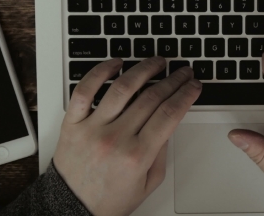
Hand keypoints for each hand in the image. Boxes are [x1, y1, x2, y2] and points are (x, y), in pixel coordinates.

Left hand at [53, 57, 201, 215]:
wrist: (70, 209)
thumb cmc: (108, 200)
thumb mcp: (148, 183)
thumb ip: (161, 152)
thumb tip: (169, 121)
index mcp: (137, 156)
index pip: (169, 114)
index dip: (185, 94)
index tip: (193, 86)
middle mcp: (115, 138)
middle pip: (152, 97)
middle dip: (173, 80)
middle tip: (183, 72)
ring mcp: (92, 128)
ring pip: (122, 87)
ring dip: (145, 69)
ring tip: (157, 62)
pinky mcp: (72, 123)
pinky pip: (84, 90)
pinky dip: (100, 71)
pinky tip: (116, 63)